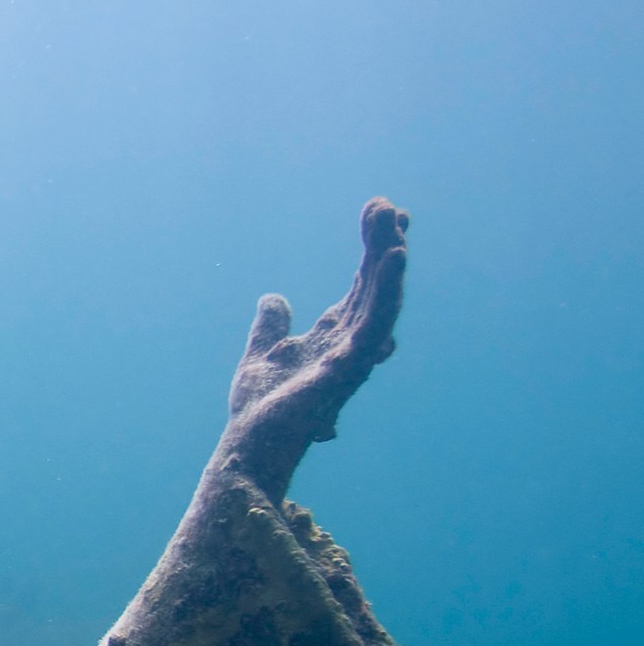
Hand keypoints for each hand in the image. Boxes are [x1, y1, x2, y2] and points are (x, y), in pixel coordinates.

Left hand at [219, 197, 407, 498]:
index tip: (378, 210)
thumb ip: (272, 325)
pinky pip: (376, 322)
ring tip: (395, 221)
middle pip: (375, 284)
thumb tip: (274, 298)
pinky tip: (393, 258)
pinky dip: (387, 290)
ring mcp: (355, 352)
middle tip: (389, 204)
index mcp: (335, 334)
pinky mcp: (350, 365)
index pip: (362, 283)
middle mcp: (352, 340)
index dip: (372, 249)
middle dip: (383, 244)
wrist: (251, 441)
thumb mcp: (262, 351)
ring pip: (382, 297)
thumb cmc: (261, 406)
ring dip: (389, 258)